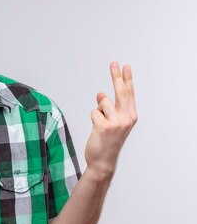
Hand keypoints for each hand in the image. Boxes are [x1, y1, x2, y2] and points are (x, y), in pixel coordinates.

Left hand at [84, 62, 137, 178]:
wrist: (103, 161)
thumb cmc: (106, 140)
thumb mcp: (110, 122)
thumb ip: (108, 108)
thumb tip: (100, 94)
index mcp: (131, 116)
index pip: (128, 93)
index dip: (126, 79)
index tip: (125, 66)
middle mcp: (127, 118)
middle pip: (120, 92)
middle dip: (116, 76)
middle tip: (114, 63)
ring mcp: (117, 122)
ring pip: (102, 103)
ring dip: (98, 111)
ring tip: (101, 125)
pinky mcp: (105, 126)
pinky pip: (94, 112)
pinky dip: (93, 119)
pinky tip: (97, 130)